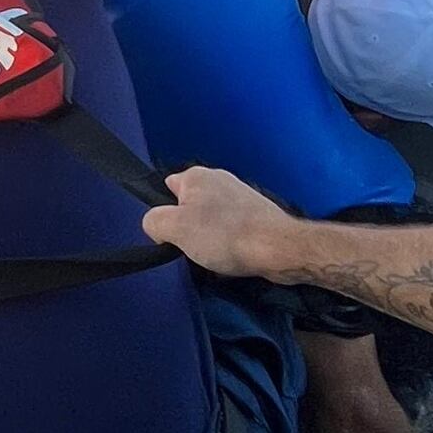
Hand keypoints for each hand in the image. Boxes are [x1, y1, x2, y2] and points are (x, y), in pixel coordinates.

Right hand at [141, 165, 305, 279]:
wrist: (278, 249)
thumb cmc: (224, 236)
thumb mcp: (175, 228)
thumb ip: (154, 221)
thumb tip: (158, 226)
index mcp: (196, 175)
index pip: (166, 189)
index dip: (164, 214)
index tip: (175, 234)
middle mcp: (219, 178)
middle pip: (189, 207)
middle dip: (189, 229)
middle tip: (194, 248)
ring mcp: (240, 195)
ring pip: (211, 220)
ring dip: (210, 238)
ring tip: (217, 256)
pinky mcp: (257, 213)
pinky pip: (231, 229)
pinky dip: (229, 243)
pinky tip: (233, 256)